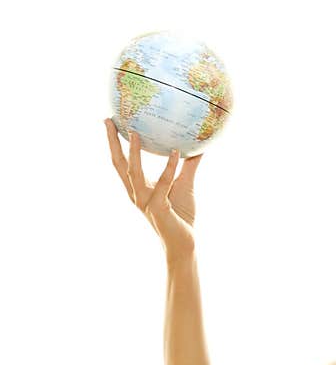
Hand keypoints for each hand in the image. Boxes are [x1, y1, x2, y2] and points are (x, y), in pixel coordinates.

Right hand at [104, 118, 203, 259]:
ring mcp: (145, 202)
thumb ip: (187, 166)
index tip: (110, 122)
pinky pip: (164, 184)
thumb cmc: (181, 215)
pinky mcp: (159, 208)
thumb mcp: (184, 184)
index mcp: (138, 188)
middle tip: (109, 121)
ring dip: (134, 153)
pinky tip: (176, 152)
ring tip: (135, 133)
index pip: (121, 162)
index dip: (114, 143)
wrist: (184, 242)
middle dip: (112, 143)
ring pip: (135, 173)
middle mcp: (137, 194)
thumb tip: (197, 147)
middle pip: (119, 165)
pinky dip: (169, 168)